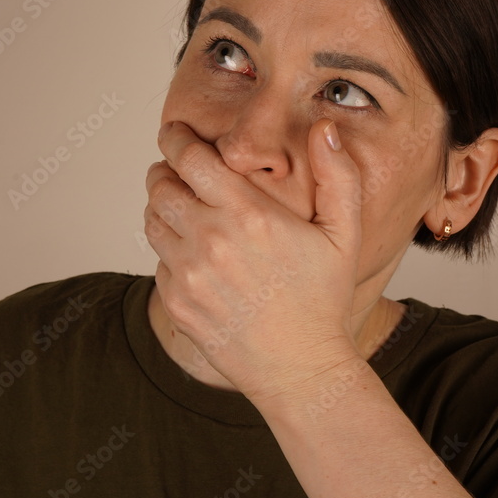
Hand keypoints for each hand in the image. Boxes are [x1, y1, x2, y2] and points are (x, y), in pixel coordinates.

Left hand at [144, 119, 364, 403]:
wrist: (300, 368)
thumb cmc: (324, 299)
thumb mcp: (344, 234)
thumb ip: (337, 175)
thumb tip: (324, 128)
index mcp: (248, 215)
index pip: (189, 157)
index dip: (176, 138)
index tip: (175, 132)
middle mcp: (210, 240)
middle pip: (160, 184)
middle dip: (166, 171)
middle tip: (180, 172)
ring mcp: (188, 274)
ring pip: (152, 220)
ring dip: (164, 207)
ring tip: (186, 209)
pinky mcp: (175, 302)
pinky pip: (157, 259)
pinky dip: (169, 249)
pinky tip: (196, 255)